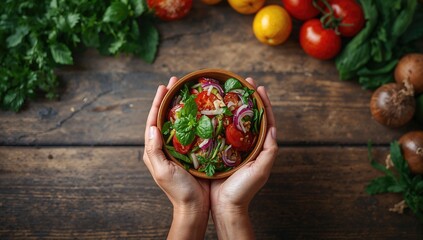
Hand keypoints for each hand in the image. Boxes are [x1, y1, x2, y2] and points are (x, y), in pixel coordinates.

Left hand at [143, 77, 209, 239]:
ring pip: (178, 122)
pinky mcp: (192, 152)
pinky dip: (194, 119)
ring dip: (181, 106)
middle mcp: (165, 146)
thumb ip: (155, 151)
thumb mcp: (163, 171)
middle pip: (165, 117)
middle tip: (177, 82)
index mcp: (155, 149)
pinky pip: (191, 131)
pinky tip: (202, 112)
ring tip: (188, 92)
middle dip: (169, 98)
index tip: (164, 86)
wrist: (194, 206)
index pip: (153, 120)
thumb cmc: (178, 191)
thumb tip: (151, 127)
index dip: (158, 102)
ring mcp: (179, 149)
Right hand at [210, 77, 277, 238]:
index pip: (265, 119)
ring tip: (227, 91)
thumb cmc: (243, 190)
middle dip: (248, 98)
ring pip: (235, 121)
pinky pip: (221, 130)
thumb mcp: (260, 171)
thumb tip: (273, 130)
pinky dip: (219, 119)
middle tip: (242, 82)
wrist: (225, 206)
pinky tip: (212, 110)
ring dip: (233, 105)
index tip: (258, 86)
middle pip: (250, 116)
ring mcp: (234, 147)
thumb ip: (269, 152)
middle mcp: (249, 144)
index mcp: (260, 147)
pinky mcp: (220, 151)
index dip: (263, 102)